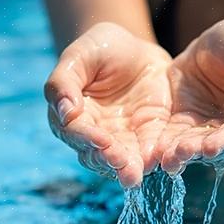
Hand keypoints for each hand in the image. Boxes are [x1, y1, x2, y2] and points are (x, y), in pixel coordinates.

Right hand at [44, 23, 171, 186]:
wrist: (136, 49)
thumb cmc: (100, 48)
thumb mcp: (80, 55)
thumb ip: (64, 81)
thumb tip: (64, 112)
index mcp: (70, 116)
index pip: (75, 132)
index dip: (87, 138)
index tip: (100, 140)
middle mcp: (93, 134)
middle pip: (97, 154)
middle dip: (109, 160)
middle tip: (121, 162)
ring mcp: (120, 140)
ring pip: (120, 161)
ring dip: (127, 169)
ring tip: (135, 174)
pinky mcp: (147, 138)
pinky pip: (149, 153)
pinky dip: (153, 159)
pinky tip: (159, 162)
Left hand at [156, 17, 223, 173]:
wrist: (213, 43)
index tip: (211, 148)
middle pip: (219, 148)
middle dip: (199, 151)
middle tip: (182, 152)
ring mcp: (209, 134)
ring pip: (196, 150)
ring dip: (182, 154)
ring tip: (168, 157)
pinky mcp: (184, 130)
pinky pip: (174, 142)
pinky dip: (165, 148)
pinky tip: (154, 154)